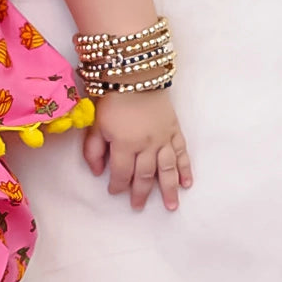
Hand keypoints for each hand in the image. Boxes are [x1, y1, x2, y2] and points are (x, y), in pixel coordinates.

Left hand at [81, 89, 192, 211]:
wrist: (135, 75)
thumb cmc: (111, 99)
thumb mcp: (95, 124)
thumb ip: (94, 150)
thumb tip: (96, 172)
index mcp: (125, 144)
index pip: (122, 173)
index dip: (118, 185)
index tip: (114, 192)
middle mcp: (147, 145)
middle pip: (145, 175)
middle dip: (141, 193)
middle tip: (138, 206)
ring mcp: (164, 138)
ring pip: (167, 169)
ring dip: (169, 189)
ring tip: (172, 206)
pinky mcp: (174, 130)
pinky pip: (182, 153)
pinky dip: (185, 169)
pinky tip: (187, 183)